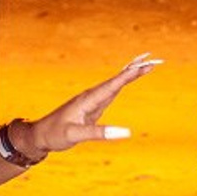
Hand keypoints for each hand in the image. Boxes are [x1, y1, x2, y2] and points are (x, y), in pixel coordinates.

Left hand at [15, 53, 159, 156]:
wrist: (40, 135)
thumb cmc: (56, 134)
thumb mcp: (75, 135)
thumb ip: (99, 133)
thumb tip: (126, 133)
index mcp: (89, 99)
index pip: (114, 84)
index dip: (130, 75)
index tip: (146, 65)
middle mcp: (92, 95)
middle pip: (118, 79)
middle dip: (136, 69)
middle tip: (156, 60)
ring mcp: (94, 99)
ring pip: (117, 82)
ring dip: (133, 73)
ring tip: (149, 64)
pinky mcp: (94, 105)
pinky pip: (113, 90)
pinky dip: (124, 82)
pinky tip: (130, 77)